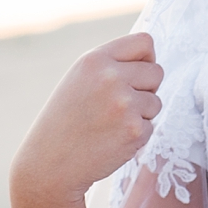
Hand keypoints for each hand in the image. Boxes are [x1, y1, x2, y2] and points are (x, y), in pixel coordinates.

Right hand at [11, 33, 163, 207]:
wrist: (50, 165)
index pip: (144, 42)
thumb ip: (111, 65)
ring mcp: (124, 103)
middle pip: (157, 72)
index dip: (146, 58)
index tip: (137, 73)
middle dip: (146, 88)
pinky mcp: (135, 130)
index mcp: (95, 59)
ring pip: (156, 102)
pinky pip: (151, 126)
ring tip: (110, 124)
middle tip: (120, 105)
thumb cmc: (66, 121)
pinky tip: (111, 141)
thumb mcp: (80, 79)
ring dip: (141, 114)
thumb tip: (151, 58)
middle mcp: (111, 77)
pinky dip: (136, 136)